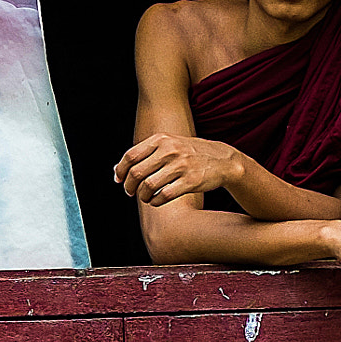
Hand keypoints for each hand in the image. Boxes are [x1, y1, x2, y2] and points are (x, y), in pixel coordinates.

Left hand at [114, 133, 240, 204]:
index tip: (119, 180)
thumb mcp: (170, 144)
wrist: (223, 160)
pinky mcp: (190, 181)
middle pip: (136, 173)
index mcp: (161, 139)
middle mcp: (170, 150)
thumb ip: (145, 154)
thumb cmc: (191, 154)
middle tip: (130, 192)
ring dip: (142, 196)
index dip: (121, 171)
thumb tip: (117, 169)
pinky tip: (155, 202)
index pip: (130, 156)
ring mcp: (181, 166)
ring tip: (145, 198)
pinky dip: (155, 202)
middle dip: (129, 187)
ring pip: (148, 186)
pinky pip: (163, 196)